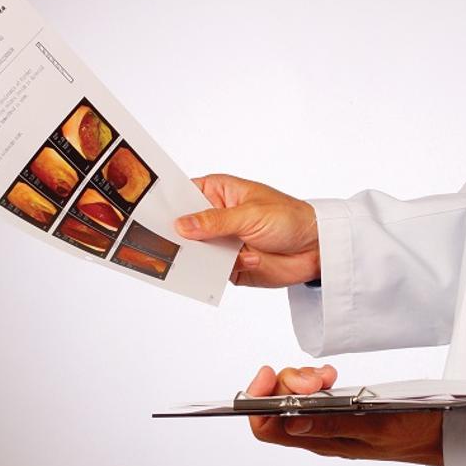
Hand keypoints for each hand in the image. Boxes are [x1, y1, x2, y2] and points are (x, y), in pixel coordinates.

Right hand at [175, 174, 319, 287]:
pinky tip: (235, 265)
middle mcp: (215, 218)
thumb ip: (215, 222)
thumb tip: (181, 225)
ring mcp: (221, 243)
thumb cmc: (289, 218)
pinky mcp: (229, 267)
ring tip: (198, 259)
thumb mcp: (250, 214)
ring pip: (194, 253)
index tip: (147, 213)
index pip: (183, 195)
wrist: (317, 248)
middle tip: (162, 242)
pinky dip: (217, 272)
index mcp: (217, 193)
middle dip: (175, 236)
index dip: (166, 203)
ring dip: (198, 258)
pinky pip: (211, 273)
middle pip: (183, 227)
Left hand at [247, 366, 443, 465]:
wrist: (440, 430)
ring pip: (292, 394)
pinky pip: (312, 391)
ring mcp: (326, 420)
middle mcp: (317, 432)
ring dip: (302, 377)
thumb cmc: (413, 431)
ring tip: (326, 376)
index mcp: (322, 441)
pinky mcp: (337, 408)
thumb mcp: (375, 424)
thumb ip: (332, 423)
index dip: (257, 401)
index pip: (266, 428)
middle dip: (287, 382)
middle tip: (317, 378)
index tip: (268, 375)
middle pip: (276, 405)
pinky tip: (331, 376)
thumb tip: (290, 421)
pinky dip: (316, 377)